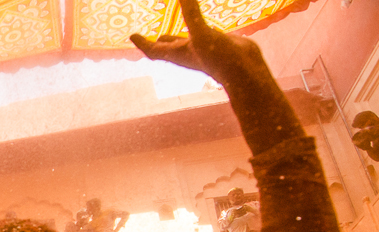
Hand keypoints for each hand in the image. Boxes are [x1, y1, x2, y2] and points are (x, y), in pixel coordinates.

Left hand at [130, 0, 301, 154]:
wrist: (246, 71)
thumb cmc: (220, 58)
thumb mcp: (202, 33)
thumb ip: (191, 13)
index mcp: (178, 54)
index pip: (154, 50)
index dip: (142, 43)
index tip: (132, 36)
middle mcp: (187, 53)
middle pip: (165, 49)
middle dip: (154, 44)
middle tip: (144, 37)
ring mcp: (202, 50)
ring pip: (182, 43)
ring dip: (172, 38)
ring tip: (164, 33)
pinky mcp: (216, 45)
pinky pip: (200, 37)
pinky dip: (194, 31)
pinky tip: (197, 25)